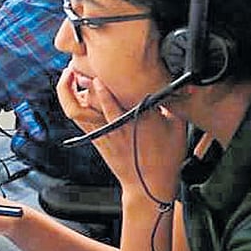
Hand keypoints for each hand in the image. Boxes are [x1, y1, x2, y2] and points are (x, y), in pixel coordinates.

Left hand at [57, 65, 185, 200]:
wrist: (149, 187)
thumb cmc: (165, 158)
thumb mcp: (178, 127)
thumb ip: (174, 102)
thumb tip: (181, 84)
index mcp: (138, 116)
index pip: (119, 92)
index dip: (108, 76)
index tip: (106, 64)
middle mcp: (117, 123)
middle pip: (93, 97)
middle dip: (84, 78)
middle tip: (79, 64)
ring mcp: (104, 132)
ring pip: (78, 108)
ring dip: (69, 90)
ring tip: (68, 74)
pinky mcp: (97, 139)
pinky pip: (79, 119)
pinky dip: (72, 104)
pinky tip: (72, 92)